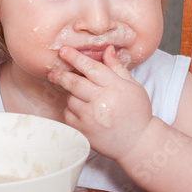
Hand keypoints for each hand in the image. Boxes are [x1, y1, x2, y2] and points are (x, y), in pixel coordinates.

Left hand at [47, 46, 153, 162]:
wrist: (138, 143)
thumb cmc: (136, 112)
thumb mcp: (132, 86)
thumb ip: (117, 68)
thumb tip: (106, 49)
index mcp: (115, 87)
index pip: (91, 67)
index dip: (75, 57)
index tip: (63, 50)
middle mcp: (102, 101)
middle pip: (74, 82)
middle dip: (61, 75)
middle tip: (53, 72)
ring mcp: (91, 117)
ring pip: (70, 98)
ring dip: (72, 95)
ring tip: (85, 100)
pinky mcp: (83, 130)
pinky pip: (68, 114)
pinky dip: (71, 111)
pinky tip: (84, 113)